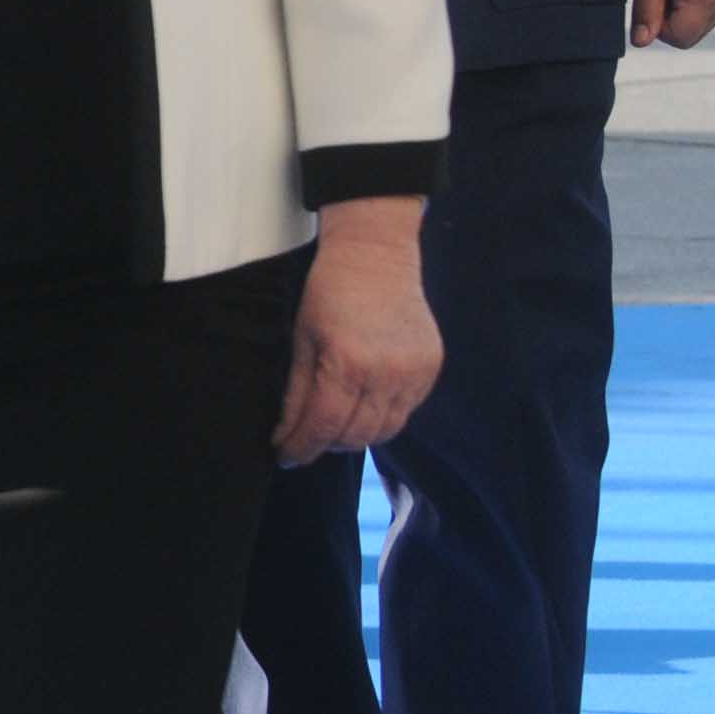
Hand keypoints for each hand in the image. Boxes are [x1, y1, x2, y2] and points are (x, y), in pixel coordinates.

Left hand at [274, 201, 439, 464]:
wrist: (376, 257)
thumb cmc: (328, 292)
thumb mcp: (302, 337)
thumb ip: (297, 389)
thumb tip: (288, 432)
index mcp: (346, 363)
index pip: (323, 425)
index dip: (301, 446)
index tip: (284, 456)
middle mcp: (386, 375)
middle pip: (356, 435)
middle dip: (326, 444)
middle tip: (305, 443)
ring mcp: (414, 375)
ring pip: (385, 431)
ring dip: (356, 436)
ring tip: (332, 429)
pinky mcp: (431, 370)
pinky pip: (405, 412)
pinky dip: (382, 419)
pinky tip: (363, 409)